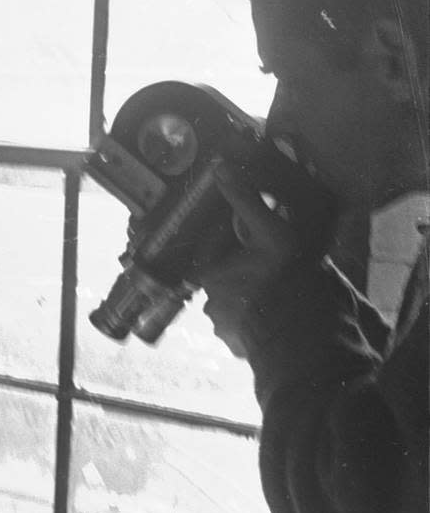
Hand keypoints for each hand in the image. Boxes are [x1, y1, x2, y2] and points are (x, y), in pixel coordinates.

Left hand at [201, 165, 301, 357]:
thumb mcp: (270, 231)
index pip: (215, 245)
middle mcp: (208, 302)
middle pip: (224, 272)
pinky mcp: (236, 345)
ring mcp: (221, 327)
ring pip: (234, 298)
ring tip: (275, 284)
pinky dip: (255, 314)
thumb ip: (246, 201)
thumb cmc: (285, 277)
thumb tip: (220, 167)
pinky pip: (243, 323)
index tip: (254, 229)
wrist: (303, 333)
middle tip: (269, 257)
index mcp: (209, 274)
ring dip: (249, 290)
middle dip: (242, 263)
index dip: (235, 233)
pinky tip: (274, 309)